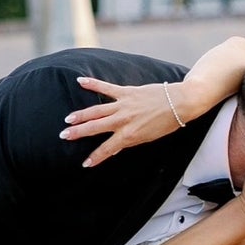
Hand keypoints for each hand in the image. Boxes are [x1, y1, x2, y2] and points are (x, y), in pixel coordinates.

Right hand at [60, 78, 190, 167]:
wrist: (180, 102)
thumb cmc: (167, 123)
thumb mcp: (148, 138)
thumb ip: (129, 141)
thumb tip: (114, 147)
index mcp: (130, 135)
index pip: (108, 148)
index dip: (96, 157)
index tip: (85, 164)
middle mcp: (123, 120)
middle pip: (96, 127)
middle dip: (78, 133)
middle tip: (63, 136)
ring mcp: (123, 104)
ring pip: (97, 110)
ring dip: (81, 115)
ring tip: (68, 119)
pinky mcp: (127, 91)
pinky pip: (106, 87)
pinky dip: (93, 84)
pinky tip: (80, 81)